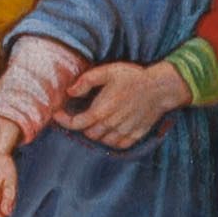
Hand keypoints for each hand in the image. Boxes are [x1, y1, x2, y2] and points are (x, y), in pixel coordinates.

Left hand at [64, 58, 185, 149]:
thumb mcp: (107, 71)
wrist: (160, 88)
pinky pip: (118, 145)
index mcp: (101, 110)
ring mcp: (123, 132)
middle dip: (82, 124)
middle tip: (81, 114)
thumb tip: (69, 91)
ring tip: (97, 119)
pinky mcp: (135, 135)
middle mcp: (111, 125)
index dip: (63, 121)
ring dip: (96, 132)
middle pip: (88, 133)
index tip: (58, 114)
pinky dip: (111, 140)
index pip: (76, 124)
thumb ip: (86, 81)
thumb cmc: (133, 77)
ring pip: (102, 140)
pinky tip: (111, 128)